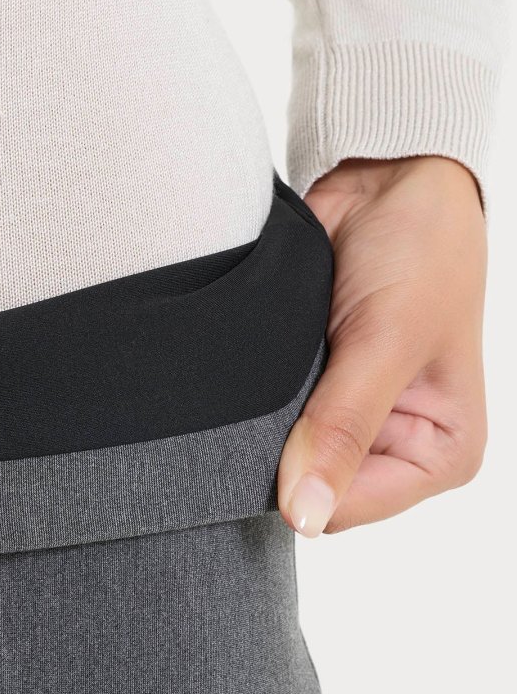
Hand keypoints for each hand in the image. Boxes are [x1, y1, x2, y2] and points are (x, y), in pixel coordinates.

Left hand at [278, 155, 487, 536]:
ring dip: (263, 423)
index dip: (305, 482)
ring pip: (281, 459)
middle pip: (310, 488)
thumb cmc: (420, 250)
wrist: (388, 178)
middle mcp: (395, 450)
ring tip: (273, 372)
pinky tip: (259, 369)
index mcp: (440, 456)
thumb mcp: (386, 342)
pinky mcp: (313, 396)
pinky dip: (253, 399)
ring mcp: (349, 425)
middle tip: (275, 393)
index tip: (280, 432)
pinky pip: (264, 422)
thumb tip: (304, 514)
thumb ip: (342, 429)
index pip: (348, 510)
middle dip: (283, 453)